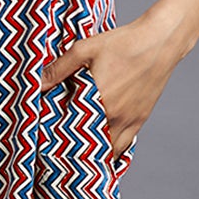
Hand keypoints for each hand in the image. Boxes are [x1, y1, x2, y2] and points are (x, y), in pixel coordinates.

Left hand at [39, 16, 180, 158]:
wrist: (160, 41)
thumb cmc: (123, 42)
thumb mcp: (85, 49)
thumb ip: (59, 68)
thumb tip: (38, 83)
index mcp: (98, 100)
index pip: (72, 132)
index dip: (59, 142)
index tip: (48, 146)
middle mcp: (114, 116)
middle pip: (90, 147)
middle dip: (75, 152)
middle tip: (61, 154)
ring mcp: (129, 121)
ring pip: (109, 151)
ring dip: (95, 155)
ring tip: (80, 157)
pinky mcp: (140, 119)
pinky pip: (124, 146)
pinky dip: (112, 151)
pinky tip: (103, 150)